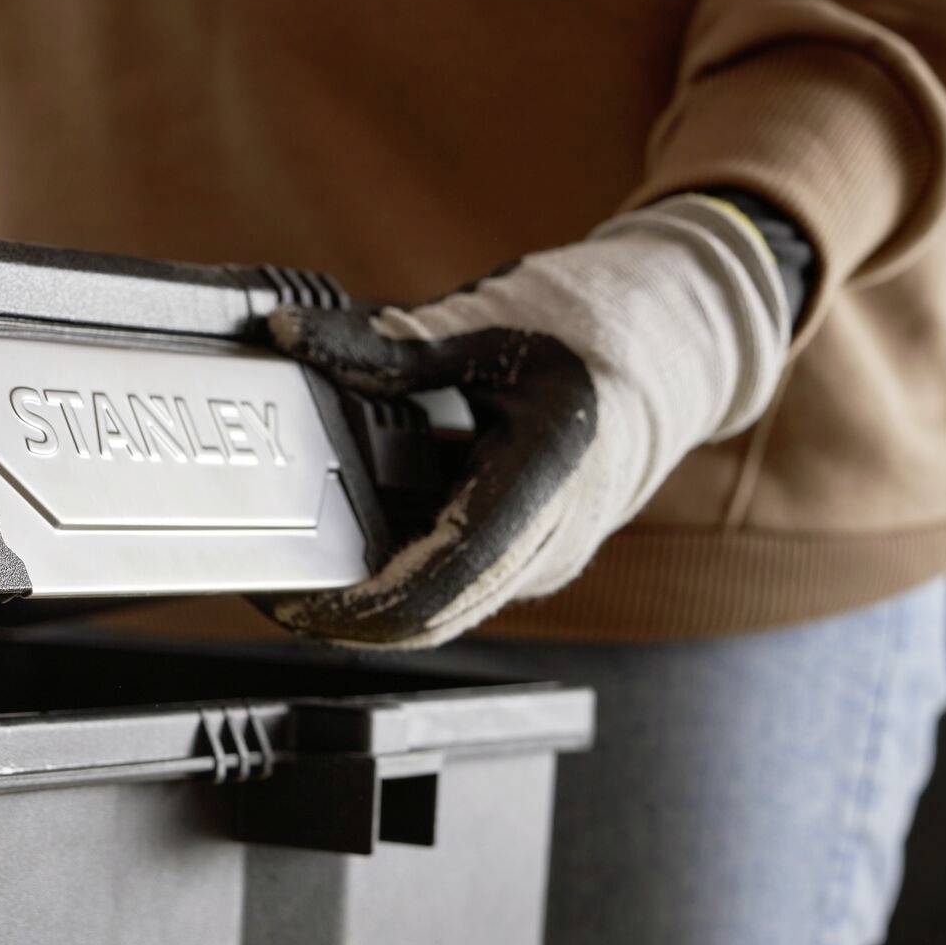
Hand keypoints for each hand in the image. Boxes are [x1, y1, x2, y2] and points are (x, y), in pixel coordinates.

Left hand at [267, 195, 790, 646]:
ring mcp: (539, 561)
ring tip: (292, 562)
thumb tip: (292, 335)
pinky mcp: (527, 558)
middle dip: (344, 615)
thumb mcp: (486, 324)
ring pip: (439, 613)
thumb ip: (385, 343)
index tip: (293, 599)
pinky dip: (397, 574)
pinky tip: (347, 537)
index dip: (358, 607)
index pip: (438, 586)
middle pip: (429, 620)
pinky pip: (454, 587)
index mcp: (543, 484)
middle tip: (267, 587)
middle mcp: (546, 543)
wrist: (678, 347)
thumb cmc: (599, 331)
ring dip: (366, 600)